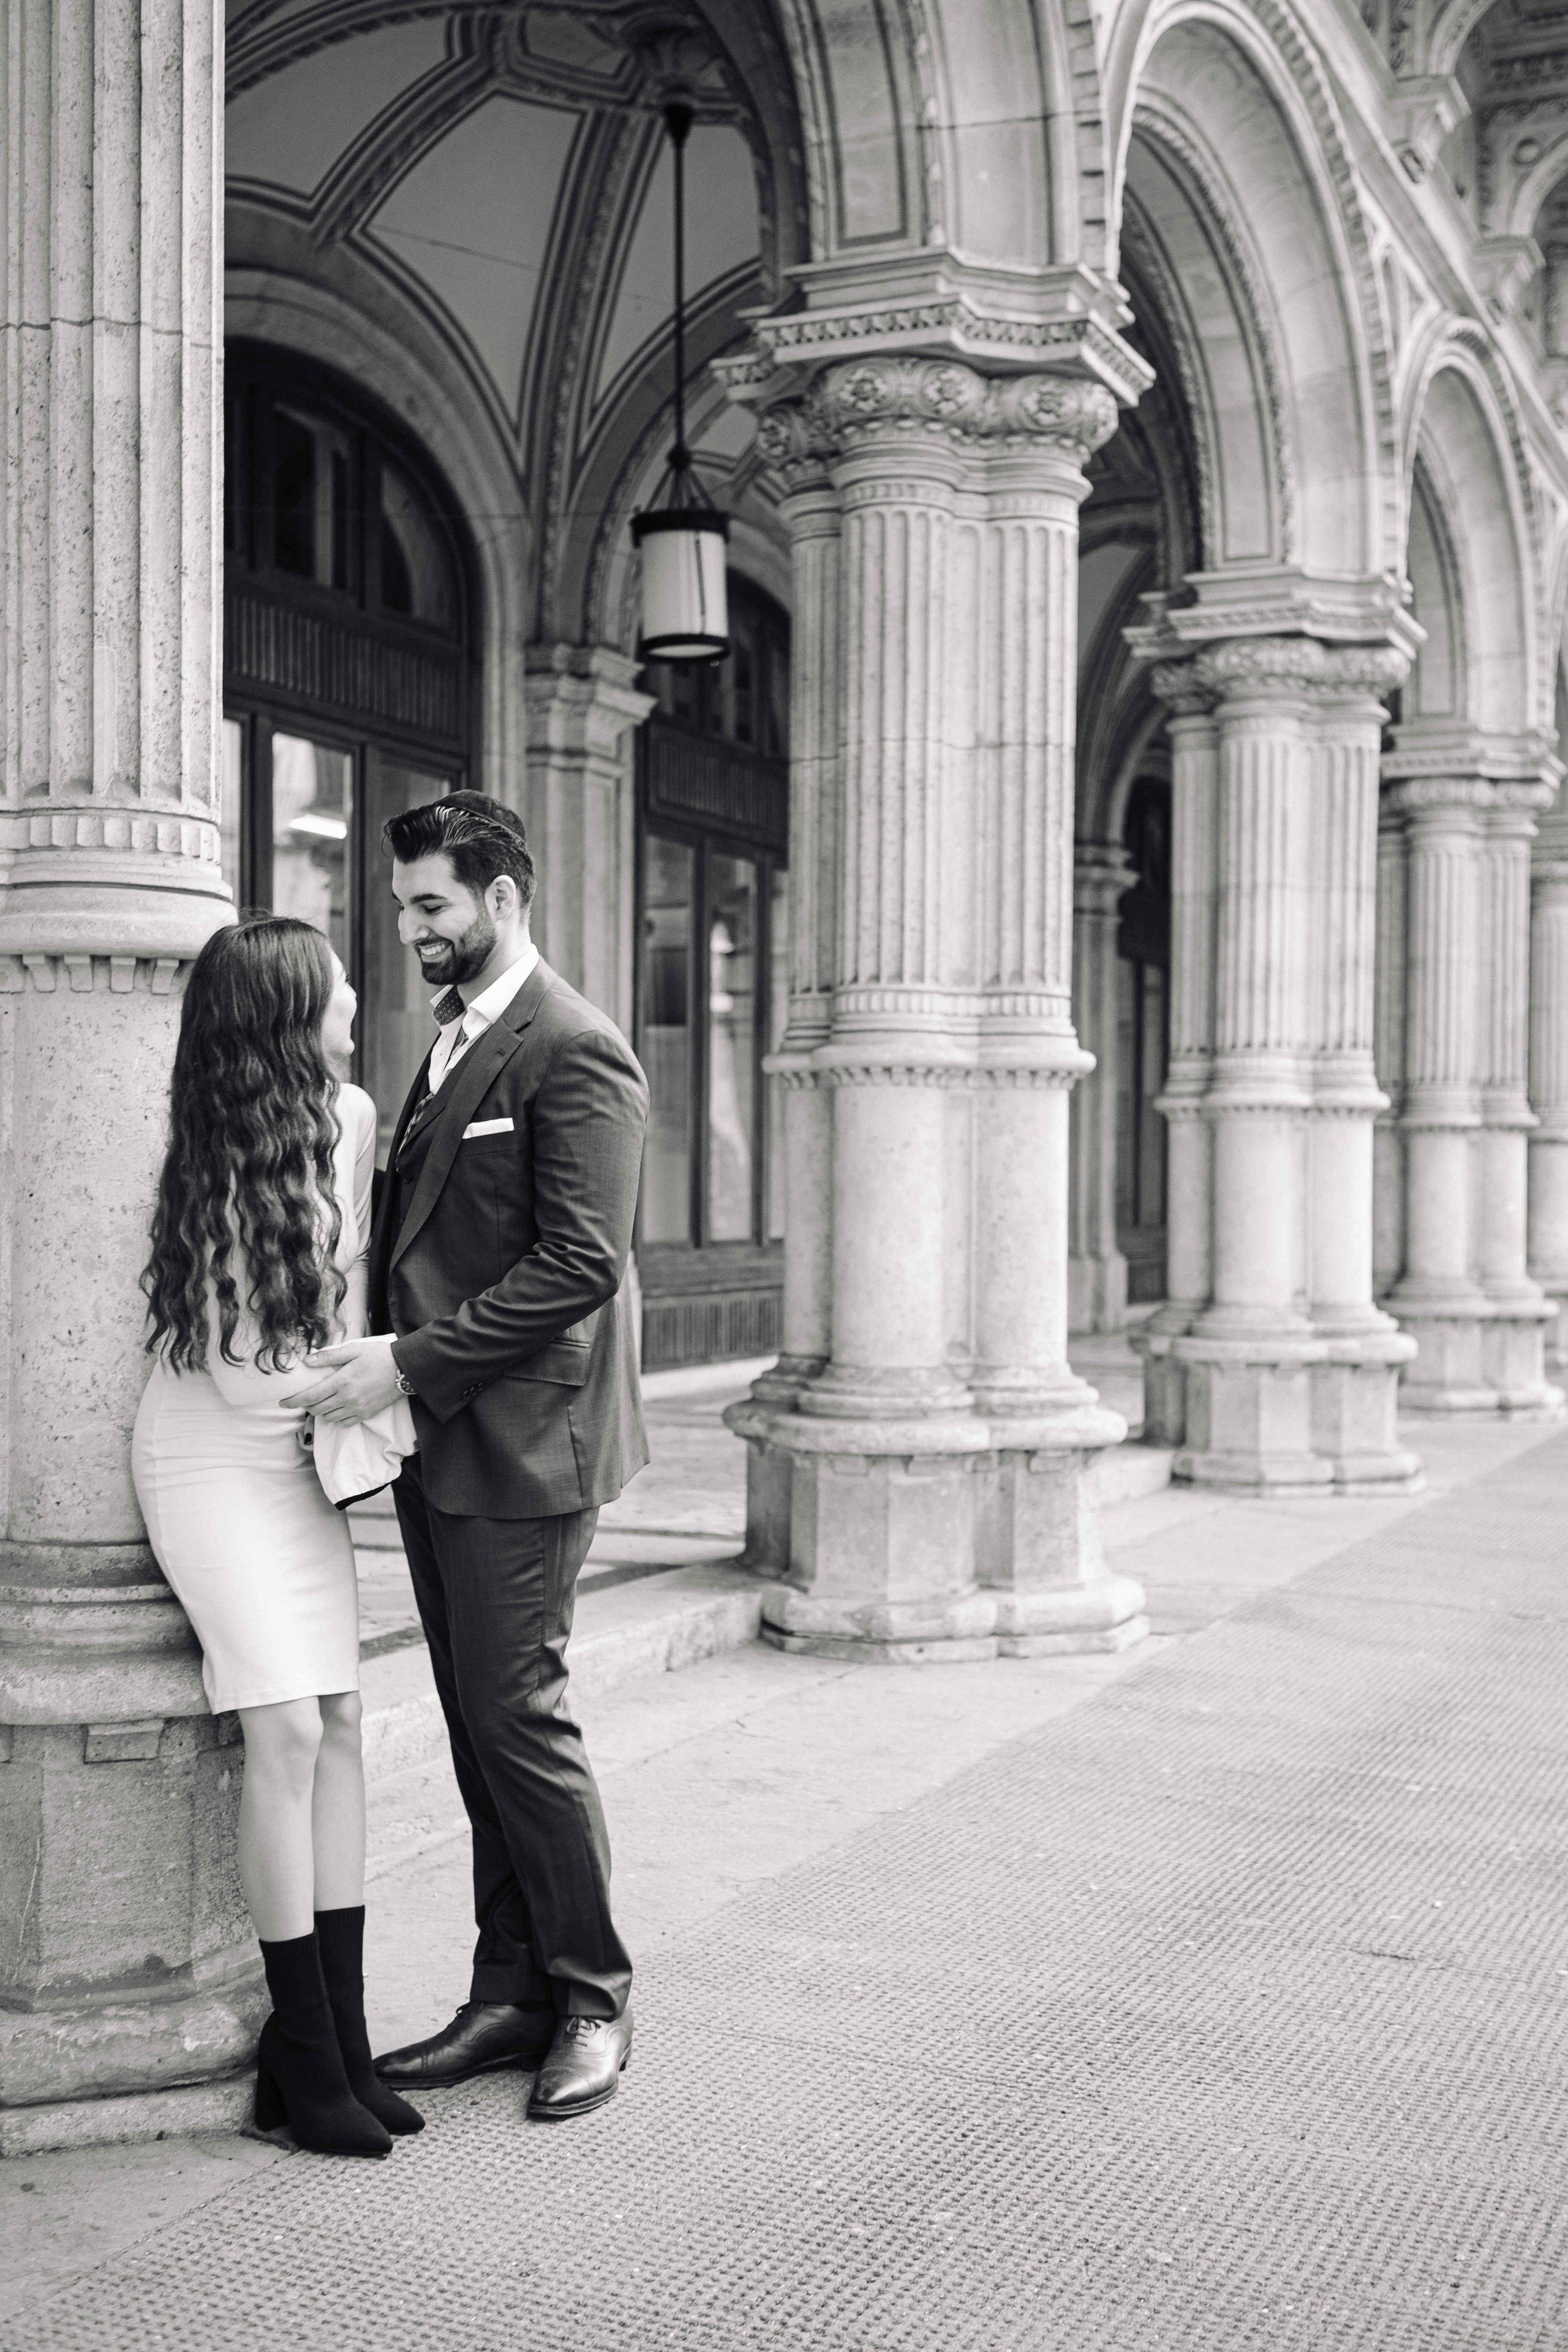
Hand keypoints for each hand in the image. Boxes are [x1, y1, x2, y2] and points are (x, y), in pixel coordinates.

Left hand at [283, 1335, 404, 1425]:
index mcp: (342, 1381)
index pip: (310, 1396)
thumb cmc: (378, 1356)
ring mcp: (357, 1409)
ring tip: (321, 1402)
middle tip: (304, 1398)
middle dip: (306, 1406)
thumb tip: (307, 1361)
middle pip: (317, 1409)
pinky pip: (344, 1423)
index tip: (283, 1402)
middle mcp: (347, 1398)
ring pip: (329, 1417)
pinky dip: (336, 1418)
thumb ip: (329, 1357)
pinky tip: (337, 1408)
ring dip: (320, 1411)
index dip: (293, 1401)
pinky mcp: (366, 1414)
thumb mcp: (353, 1350)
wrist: (404, 1368)